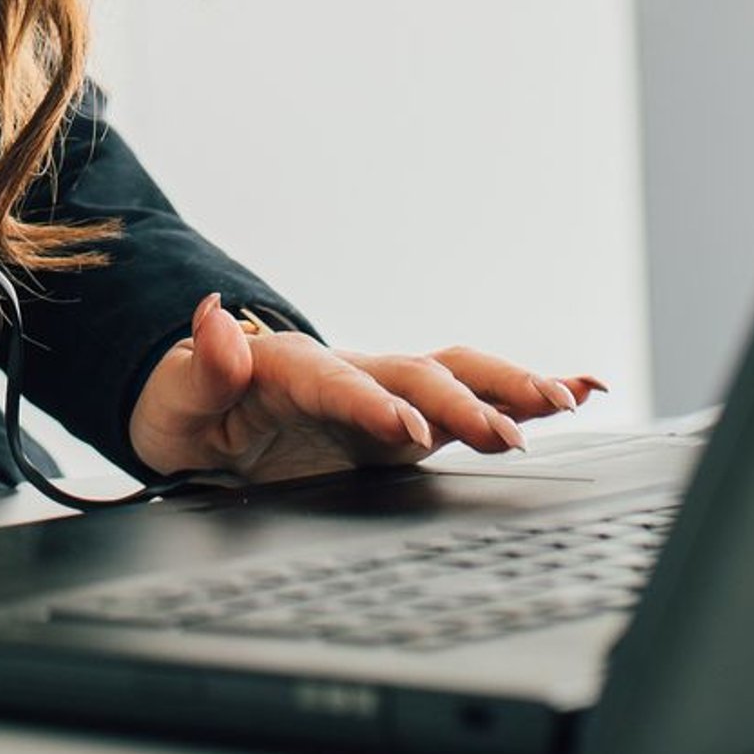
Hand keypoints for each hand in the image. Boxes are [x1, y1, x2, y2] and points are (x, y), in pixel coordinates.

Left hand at [128, 293, 608, 482]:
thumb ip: (199, 369)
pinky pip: (474, 402)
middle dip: (463, 401)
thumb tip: (213, 318)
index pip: (339, 383)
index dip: (372, 405)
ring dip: (509, 389)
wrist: (204, 416)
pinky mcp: (408, 421)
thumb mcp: (173, 401)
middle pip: (416, 375)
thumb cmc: (187, 410)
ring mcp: (387, 395)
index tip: (405, 431)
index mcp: (294, 372)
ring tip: (564, 401)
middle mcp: (353, 374)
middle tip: (506, 435)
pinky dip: (525, 395)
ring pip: (458, 378)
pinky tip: (580, 391)